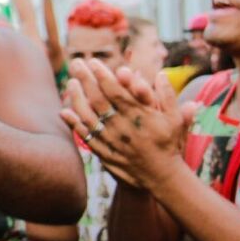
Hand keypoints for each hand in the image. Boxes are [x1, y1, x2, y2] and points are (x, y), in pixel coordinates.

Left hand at [60, 59, 188, 189]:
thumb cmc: (168, 144)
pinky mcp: (104, 153)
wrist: (162, 178)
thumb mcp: (175, 120)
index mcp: (138, 116)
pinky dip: (74, 124)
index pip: (116, 91)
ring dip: (77, 98)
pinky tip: (65, 112)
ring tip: (70, 83)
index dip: (102, 75)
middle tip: (77, 64)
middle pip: (98, 100)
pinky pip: (86, 136)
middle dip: (86, 80)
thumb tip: (161, 74)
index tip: (94, 62)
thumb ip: (167, 96)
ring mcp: (112, 141)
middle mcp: (122, 127)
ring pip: (88, 117)